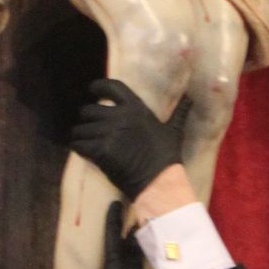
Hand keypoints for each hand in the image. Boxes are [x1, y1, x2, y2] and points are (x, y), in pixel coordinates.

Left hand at [68, 77, 183, 203]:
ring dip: (81, 135)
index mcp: (136, 108)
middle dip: (87, 119)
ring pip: (81, 129)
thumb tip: (190, 98)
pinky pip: (79, 144)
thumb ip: (179, 112)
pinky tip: (82, 151)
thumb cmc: (167, 157)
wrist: (159, 181)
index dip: (99, 86)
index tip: (92, 90)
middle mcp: (119, 116)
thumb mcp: (174, 130)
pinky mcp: (100, 150)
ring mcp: (108, 133)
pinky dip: (78, 148)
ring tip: (85, 142)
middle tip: (90, 128)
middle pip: (90, 110)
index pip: (112, 87)